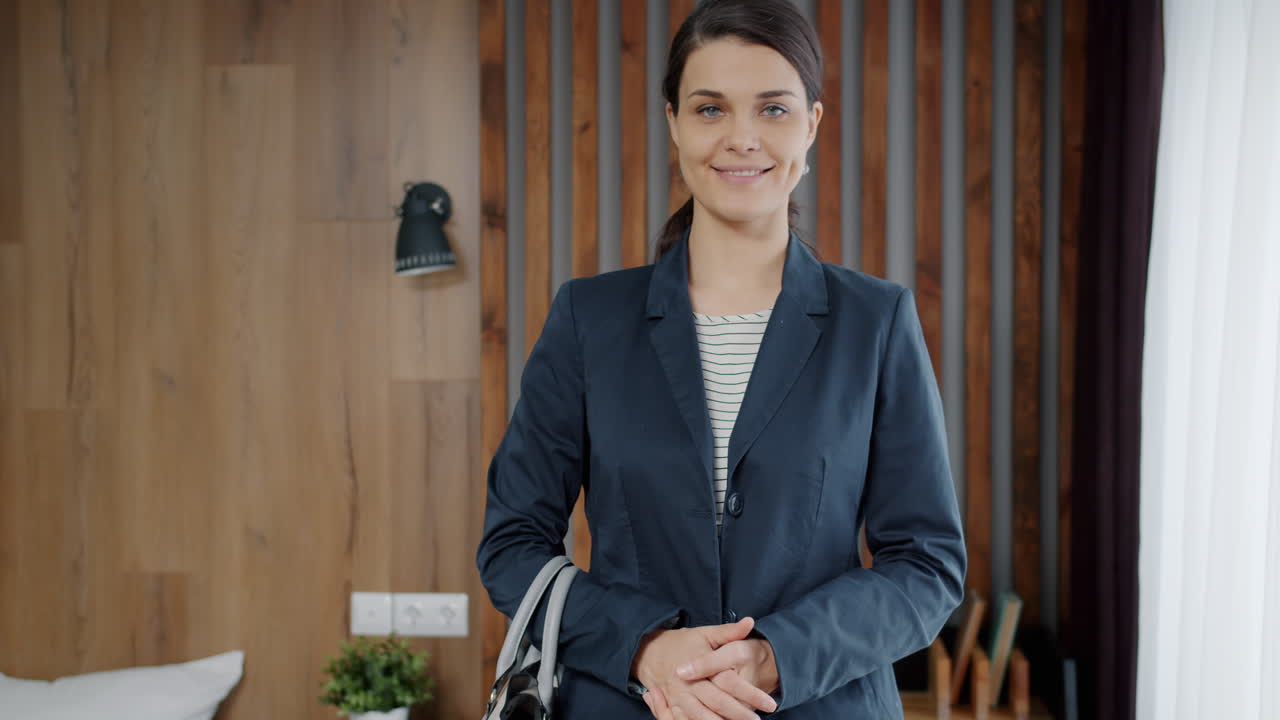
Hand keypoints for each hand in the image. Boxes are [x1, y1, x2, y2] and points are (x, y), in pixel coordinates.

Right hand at [632, 617, 777, 719]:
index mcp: (701, 665)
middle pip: (718, 703)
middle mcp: (690, 684)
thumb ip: (729, 631)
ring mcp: (680, 698)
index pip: (730, 682)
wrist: (649, 653)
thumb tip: (751, 622)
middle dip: (740, 715)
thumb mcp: (705, 633)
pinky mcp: (673, 708)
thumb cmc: (682, 643)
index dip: (751, 694)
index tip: (770, 704)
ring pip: (702, 717)